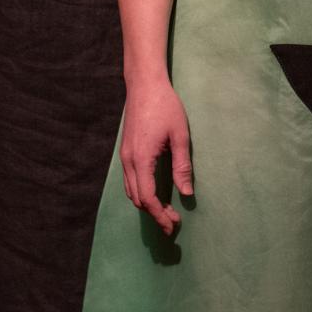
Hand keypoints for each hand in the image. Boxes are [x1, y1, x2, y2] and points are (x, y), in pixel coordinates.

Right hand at [120, 80, 192, 235]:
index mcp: (141, 159)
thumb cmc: (165, 106)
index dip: (160, 216)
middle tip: (173, 223)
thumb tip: (187, 194)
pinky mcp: (126, 151)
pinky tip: (155, 193)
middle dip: (155, 214)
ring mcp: (124, 156)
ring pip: (131, 191)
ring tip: (166, 212)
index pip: (148, 198)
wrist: (144, 85)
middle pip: (138, 199)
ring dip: (147, 205)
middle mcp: (128, 161)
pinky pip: (130, 181)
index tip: (173, 226)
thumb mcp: (180, 136)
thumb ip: (182, 167)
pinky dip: (141, 193)